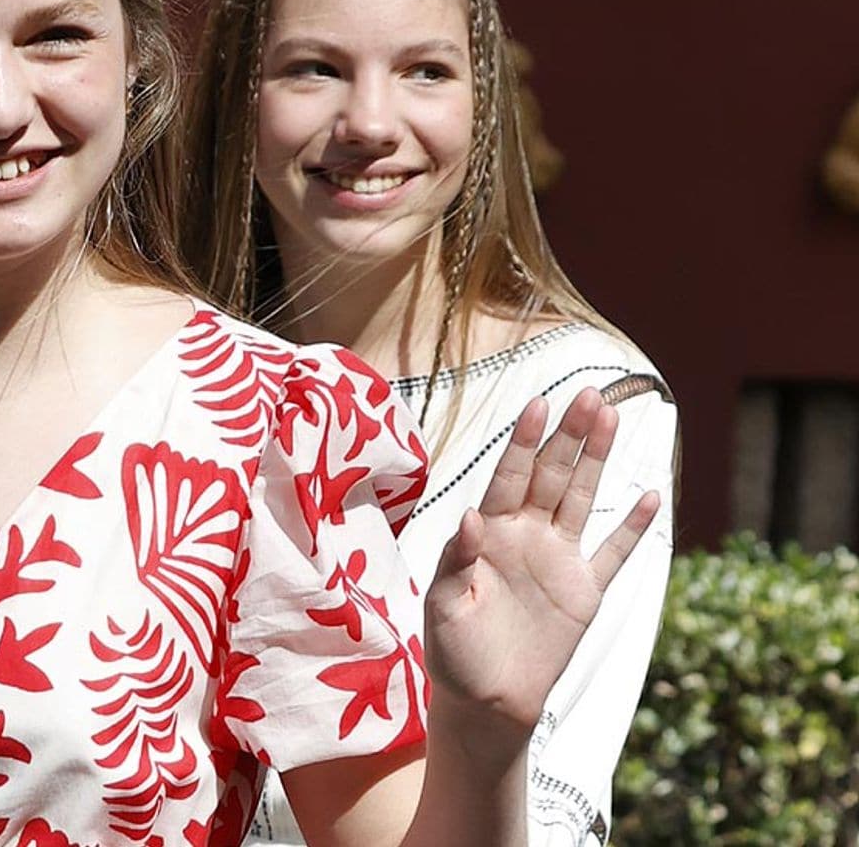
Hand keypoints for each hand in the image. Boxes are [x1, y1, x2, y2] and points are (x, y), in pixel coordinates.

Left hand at [424, 388, 660, 735]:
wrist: (485, 702)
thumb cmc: (453, 652)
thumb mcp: (444, 606)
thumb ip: (455, 561)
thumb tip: (471, 517)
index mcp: (488, 534)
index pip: (509, 476)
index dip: (525, 441)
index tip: (539, 404)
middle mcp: (525, 536)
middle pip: (551, 475)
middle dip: (570, 435)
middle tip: (590, 393)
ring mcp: (557, 560)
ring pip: (581, 498)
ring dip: (598, 460)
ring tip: (613, 417)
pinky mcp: (585, 591)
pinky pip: (613, 553)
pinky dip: (632, 526)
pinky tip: (650, 493)